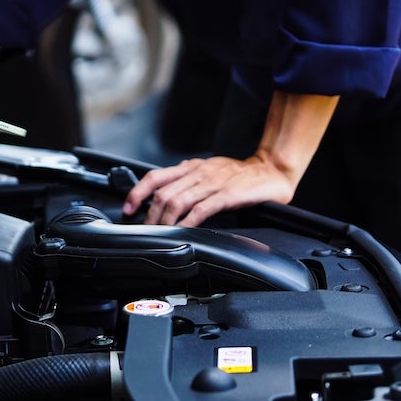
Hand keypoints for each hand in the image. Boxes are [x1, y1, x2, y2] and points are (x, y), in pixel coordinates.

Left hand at [121, 155, 296, 226]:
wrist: (271, 170)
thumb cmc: (239, 175)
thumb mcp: (208, 172)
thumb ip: (188, 181)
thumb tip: (165, 197)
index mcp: (191, 167)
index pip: (155, 177)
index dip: (137, 193)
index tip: (128, 208)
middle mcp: (198, 172)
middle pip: (163, 194)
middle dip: (149, 215)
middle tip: (145, 229)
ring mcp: (212, 183)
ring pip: (177, 202)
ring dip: (164, 221)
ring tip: (159, 233)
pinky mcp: (227, 195)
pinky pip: (201, 210)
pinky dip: (187, 223)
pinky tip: (183, 231)